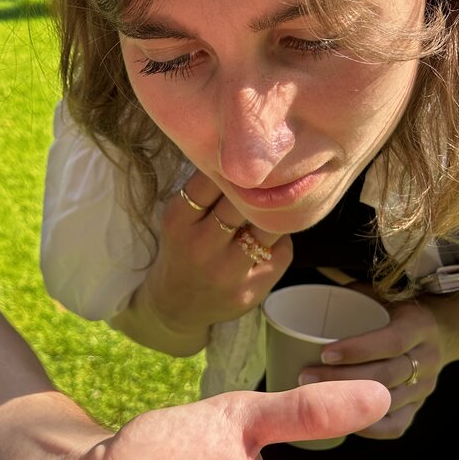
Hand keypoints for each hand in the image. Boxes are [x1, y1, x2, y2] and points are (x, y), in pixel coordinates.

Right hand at [136, 171, 291, 342]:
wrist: (176, 305)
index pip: (211, 180)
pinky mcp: (249, 291)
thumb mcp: (180, 219)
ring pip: (269, 227)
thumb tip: (250, 154)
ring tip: (275, 208)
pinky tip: (268, 242)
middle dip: (260, 189)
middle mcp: (200, 247)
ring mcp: (226, 273)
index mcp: (178, 221)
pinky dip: (280, 241)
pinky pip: (281, 252)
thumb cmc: (183, 249)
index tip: (247, 158)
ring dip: (276, 215)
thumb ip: (206, 192)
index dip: (234, 167)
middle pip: (244, 202)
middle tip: (271, 178)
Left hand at [301, 295, 452, 438]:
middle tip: (304, 376)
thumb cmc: (395, 310)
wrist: (441, 333)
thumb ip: (351, 297)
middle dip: (342, 379)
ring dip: (347, 402)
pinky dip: (365, 426)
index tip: (324, 352)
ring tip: (311, 396)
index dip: (359, 349)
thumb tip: (307, 301)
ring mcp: (424, 387)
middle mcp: (427, 359)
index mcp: (420, 326)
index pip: (392, 341)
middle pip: (385, 375)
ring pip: (386, 401)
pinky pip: (394, 426)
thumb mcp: (382, 294)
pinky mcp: (417, 408)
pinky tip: (339, 419)